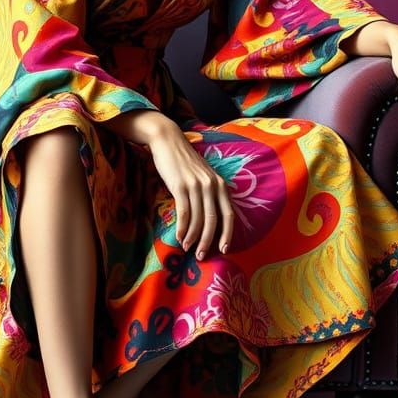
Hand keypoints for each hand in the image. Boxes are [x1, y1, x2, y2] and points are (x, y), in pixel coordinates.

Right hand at [145, 122, 234, 258]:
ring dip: (193, 237)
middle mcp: (211, 185)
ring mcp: (196, 185)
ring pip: (198, 219)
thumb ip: (209, 193)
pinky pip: (184, 212)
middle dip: (208, 241)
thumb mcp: (203, 175)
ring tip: (188, 248)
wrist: (168, 141)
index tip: (223, 250)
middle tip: (202, 256)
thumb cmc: (184, 161)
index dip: (227, 234)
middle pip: (213, 220)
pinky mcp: (180, 186)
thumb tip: (209, 219)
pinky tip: (180, 237)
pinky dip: (183, 228)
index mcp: (220, 184)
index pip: (228, 214)